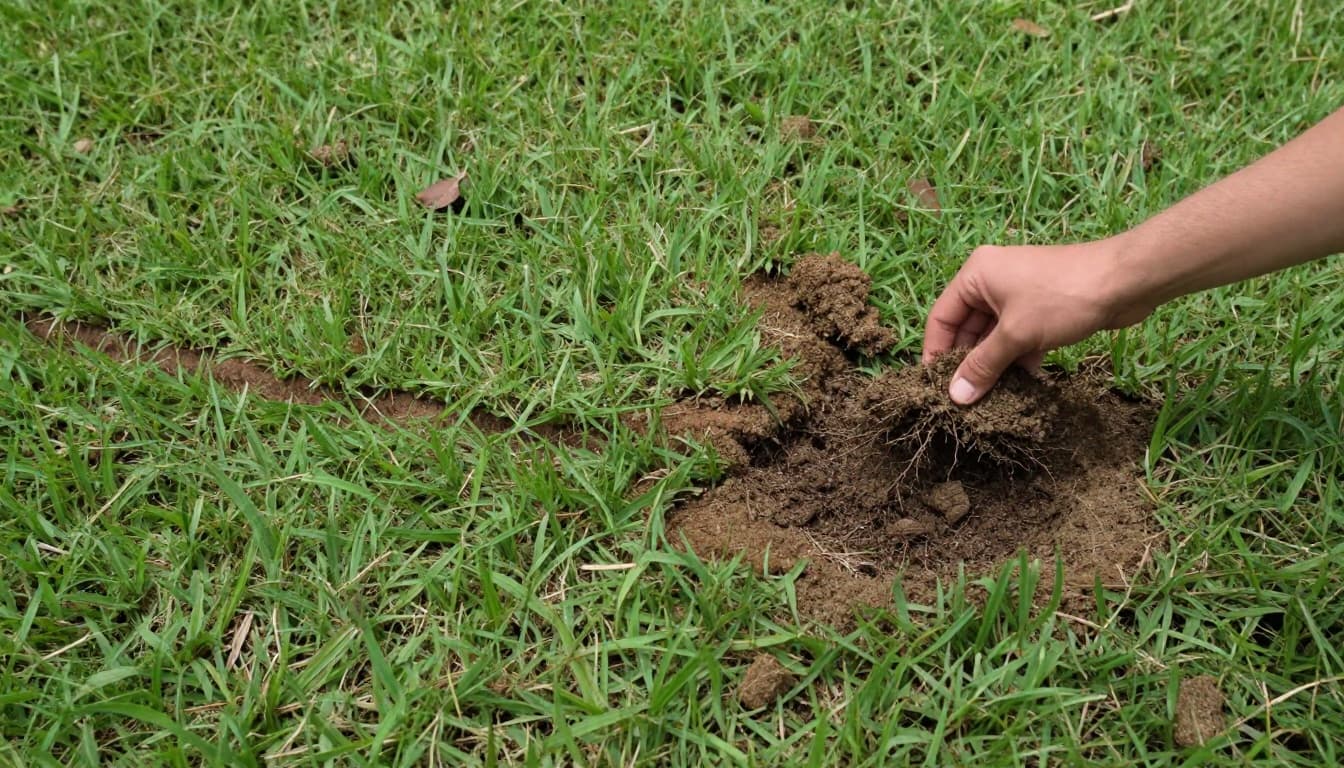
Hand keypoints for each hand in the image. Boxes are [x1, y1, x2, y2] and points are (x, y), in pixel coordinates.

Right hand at [921, 237, 1153, 404]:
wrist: (1124, 281)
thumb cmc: (1061, 299)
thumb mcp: (1016, 335)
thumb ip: (983, 366)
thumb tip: (956, 397)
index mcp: (976, 276)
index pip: (942, 318)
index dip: (936, 353)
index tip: (936, 387)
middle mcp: (992, 281)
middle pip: (967, 328)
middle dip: (968, 362)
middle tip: (965, 398)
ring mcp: (1018, 293)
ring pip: (994, 335)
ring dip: (994, 364)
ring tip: (992, 398)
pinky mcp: (1041, 307)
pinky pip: (1017, 336)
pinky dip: (1017, 358)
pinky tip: (1023, 386)